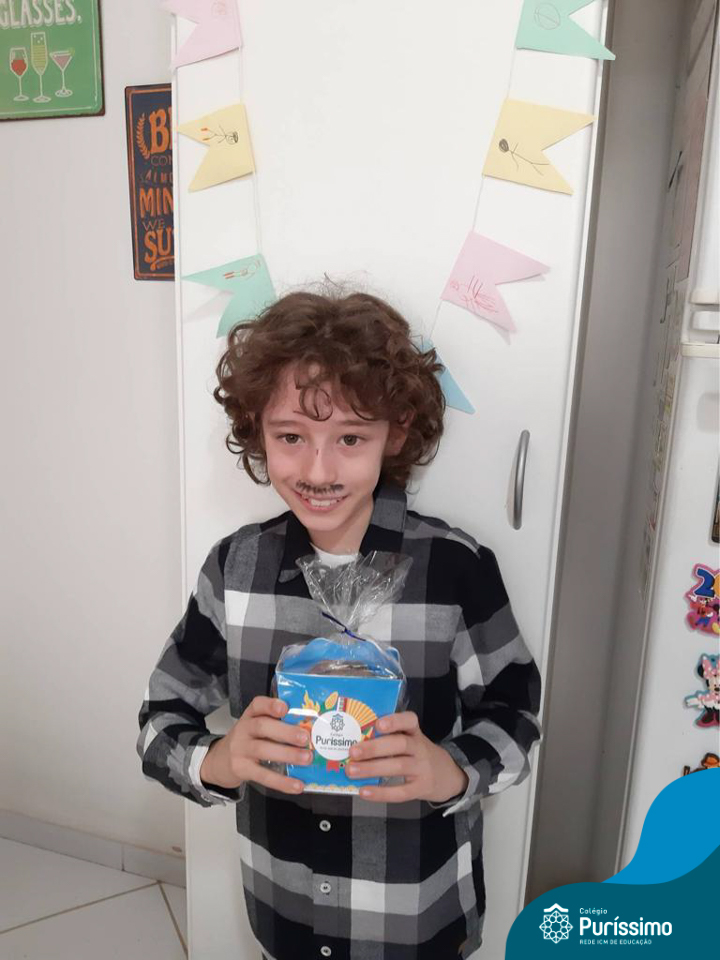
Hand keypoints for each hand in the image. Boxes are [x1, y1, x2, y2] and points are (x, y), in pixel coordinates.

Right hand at [200, 696, 310, 795]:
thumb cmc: (247, 740)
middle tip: (305, 738)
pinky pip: (262, 775)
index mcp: (250, 715)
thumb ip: (276, 725)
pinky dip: (281, 781)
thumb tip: (311, 730)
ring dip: (287, 754)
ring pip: (263, 750)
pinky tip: (296, 785)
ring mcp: (240, 749)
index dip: (270, 705)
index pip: (258, 705)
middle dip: (286, 732)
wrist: (219, 761)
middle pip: (262, 727)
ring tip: (307, 758)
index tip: (285, 708)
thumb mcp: (256, 727)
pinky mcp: (241, 769)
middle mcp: (243, 729)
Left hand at [345, 711, 468, 803]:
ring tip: (351, 771)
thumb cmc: (419, 754)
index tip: (378, 724)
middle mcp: (420, 748)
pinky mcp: (421, 788)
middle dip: (374, 748)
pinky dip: (381, 793)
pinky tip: (365, 792)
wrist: (449, 775)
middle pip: (399, 744)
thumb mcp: (412, 740)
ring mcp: (422, 768)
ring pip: (398, 767)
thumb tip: (355, 742)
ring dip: (372, 769)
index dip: (394, 721)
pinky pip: (401, 792)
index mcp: (415, 733)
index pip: (410, 721)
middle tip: (353, 751)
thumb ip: (390, 739)